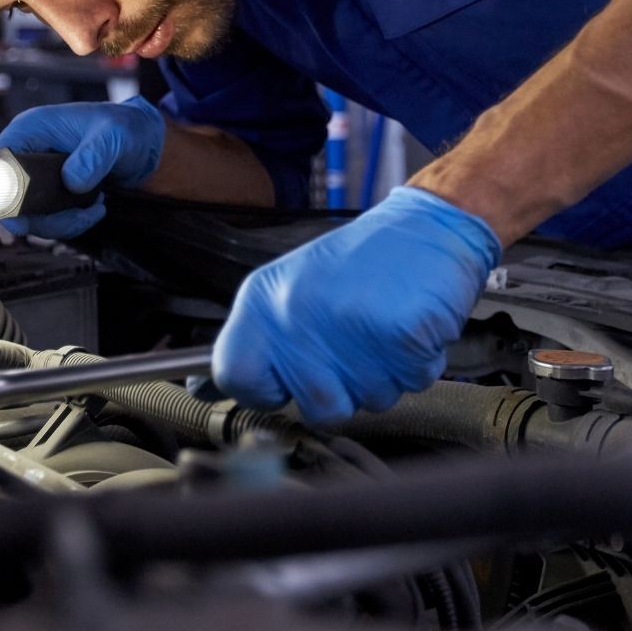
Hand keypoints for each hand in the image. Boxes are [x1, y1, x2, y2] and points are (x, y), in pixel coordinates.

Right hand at [0, 98, 165, 238]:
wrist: (142, 141)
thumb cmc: (124, 126)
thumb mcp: (113, 136)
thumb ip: (93, 157)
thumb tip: (72, 181)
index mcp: (32, 130)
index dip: (1, 193)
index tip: (21, 218)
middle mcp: (29, 152)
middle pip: (10, 198)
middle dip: (41, 217)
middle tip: (74, 217)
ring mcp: (38, 174)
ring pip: (30, 214)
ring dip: (61, 222)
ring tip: (94, 209)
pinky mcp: (51, 191)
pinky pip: (48, 218)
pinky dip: (70, 222)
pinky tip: (94, 209)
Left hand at [212, 186, 500, 424]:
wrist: (430, 223)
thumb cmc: (365, 260)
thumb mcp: (292, 288)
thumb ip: (255, 340)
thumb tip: (201, 387)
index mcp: (264, 300)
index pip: (234, 375)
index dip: (263, 390)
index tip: (284, 382)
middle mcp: (299, 313)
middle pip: (316, 407)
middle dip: (345, 388)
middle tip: (356, 343)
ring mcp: (349, 326)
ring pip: (370, 401)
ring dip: (386, 374)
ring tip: (384, 326)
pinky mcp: (400, 335)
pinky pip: (412, 382)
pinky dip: (420, 362)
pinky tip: (410, 324)